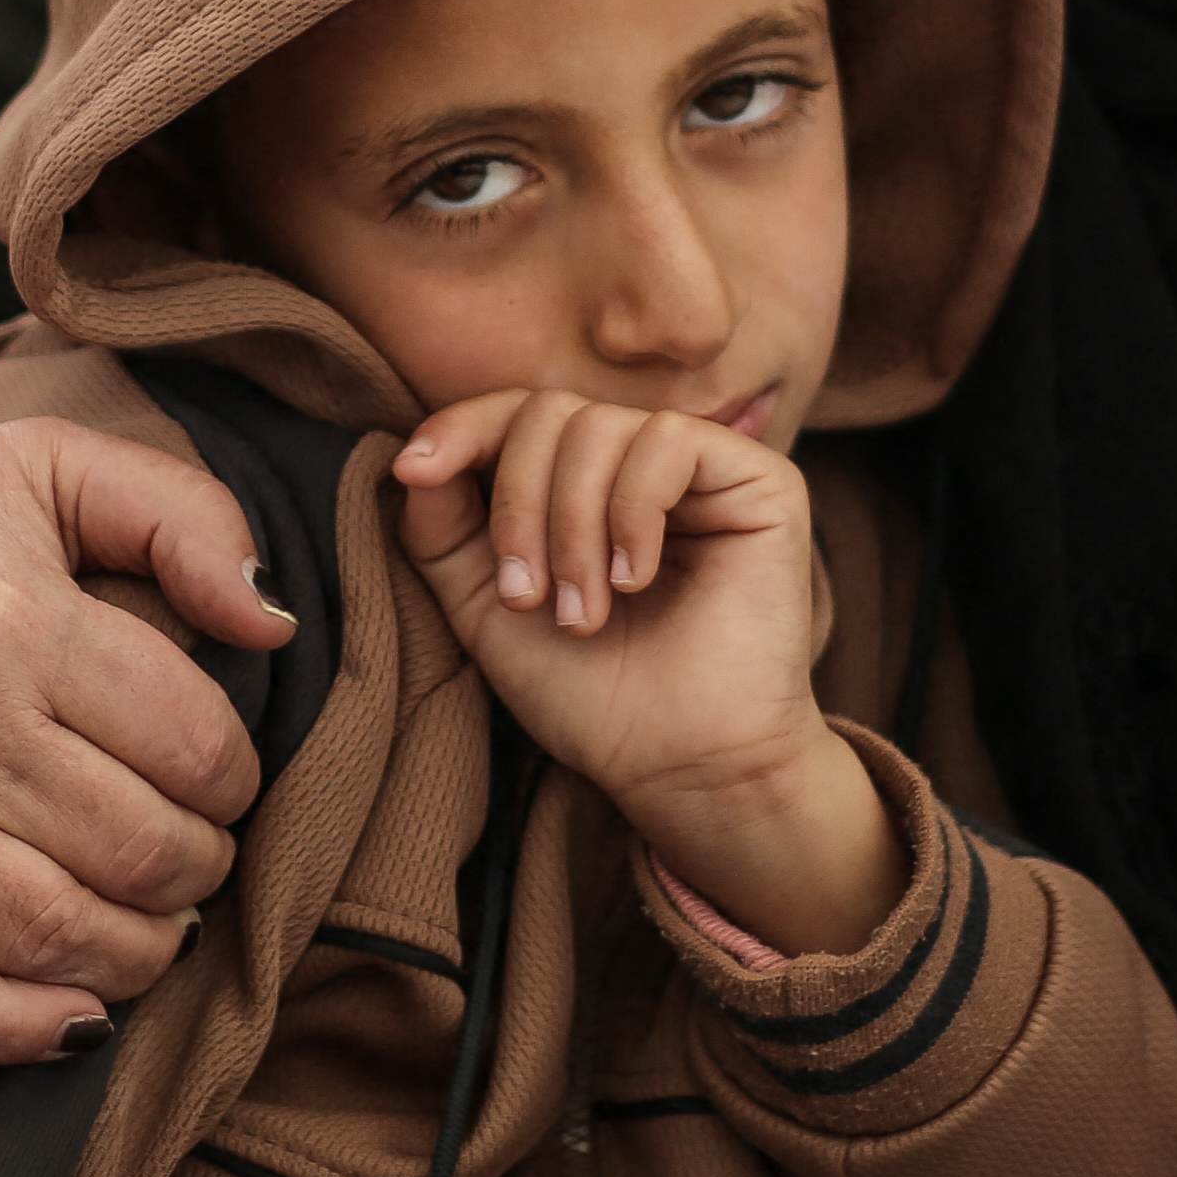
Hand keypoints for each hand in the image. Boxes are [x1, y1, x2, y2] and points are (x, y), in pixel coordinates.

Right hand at [0, 424, 291, 1065]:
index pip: (189, 741)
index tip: (215, 780)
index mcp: (1, 613)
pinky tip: (72, 1018)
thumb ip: (181, 513)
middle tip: (187, 858)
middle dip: (195, 871)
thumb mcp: (40, 471)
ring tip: (147, 927)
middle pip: (136, 848)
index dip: (234, 778)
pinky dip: (13, 1031)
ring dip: (136, 955)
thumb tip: (272, 625)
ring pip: (54, 935)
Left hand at [390, 390, 897, 955]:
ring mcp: (703, 470)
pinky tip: (635, 578)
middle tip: (528, 598)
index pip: (517, 415)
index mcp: (583, 485)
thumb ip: (442, 531)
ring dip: (572, 524)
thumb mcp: (488, 609)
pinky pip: (670, 441)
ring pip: (602, 425)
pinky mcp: (761, 481)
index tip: (415, 469)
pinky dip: (633, 510)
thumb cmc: (593, 698)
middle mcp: (642, 466)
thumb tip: (415, 459)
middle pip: (550, 412)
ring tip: (584, 612)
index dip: (462, 427)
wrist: (681, 765)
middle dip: (518, 503)